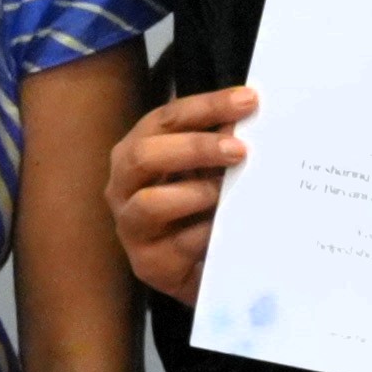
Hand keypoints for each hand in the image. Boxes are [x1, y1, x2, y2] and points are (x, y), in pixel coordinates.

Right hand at [106, 86, 254, 304]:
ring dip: (197, 193)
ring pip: (151, 202)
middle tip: (240, 150)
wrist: (201, 270)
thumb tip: (247, 118)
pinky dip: (207, 233)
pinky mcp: (148, 264)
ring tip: (228, 194)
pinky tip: (229, 228)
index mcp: (137, 150)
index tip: (248, 100)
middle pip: (145, 154)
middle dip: (196, 148)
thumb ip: (221, 144)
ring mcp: (130, 225)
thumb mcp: (208, 170)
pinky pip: (178, 244)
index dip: (207, 106)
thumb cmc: (199, 209)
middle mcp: (123, 185)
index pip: (167, 118)